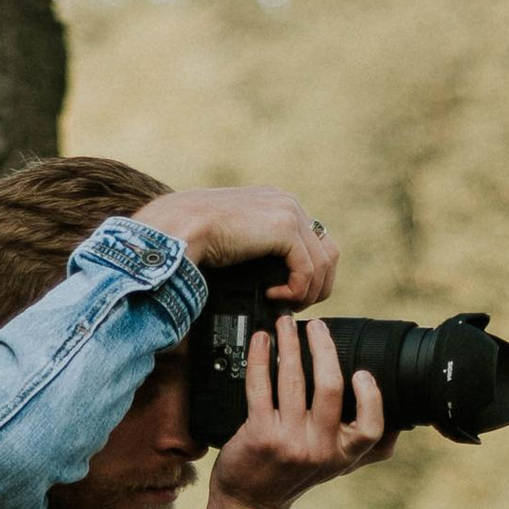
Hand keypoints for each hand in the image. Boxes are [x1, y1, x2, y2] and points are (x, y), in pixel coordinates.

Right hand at [132, 184, 338, 306]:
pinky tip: (275, 296)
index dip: (310, 274)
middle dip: (318, 286)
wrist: (179, 227)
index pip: (315, 241)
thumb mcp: (235, 239)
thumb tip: (272, 277)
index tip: (292, 295)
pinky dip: (296, 290)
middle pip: (328, 252)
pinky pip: (308, 269)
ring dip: (308, 292)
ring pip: (323, 263)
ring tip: (285, 304)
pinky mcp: (284, 228)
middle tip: (295, 305)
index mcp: (277, 203)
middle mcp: (288, 203)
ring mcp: (288, 212)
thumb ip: (257, 248)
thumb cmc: (195, 237)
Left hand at [204, 315, 398, 508]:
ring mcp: (287, 442)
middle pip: (330, 389)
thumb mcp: (336, 467)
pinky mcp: (259, 434)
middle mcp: (318, 449)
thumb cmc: (293, 476)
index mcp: (342, 454)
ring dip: (289, 344)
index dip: (371, 397)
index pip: (371, 428)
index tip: (361, 371)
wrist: (250, 503)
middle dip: (324, 348)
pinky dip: (260, 358)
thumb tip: (404, 423)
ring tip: (285, 324)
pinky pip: (260, 386)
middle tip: (317, 327)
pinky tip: (260, 341)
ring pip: (293, 381)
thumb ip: (368, 447)